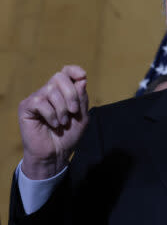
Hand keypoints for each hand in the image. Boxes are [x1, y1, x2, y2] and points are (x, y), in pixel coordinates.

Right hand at [18, 65, 88, 179]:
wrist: (56, 153)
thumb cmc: (69, 135)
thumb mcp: (82, 117)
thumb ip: (82, 99)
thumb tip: (81, 80)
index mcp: (63, 92)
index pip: (66, 72)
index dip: (74, 70)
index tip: (82, 76)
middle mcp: (49, 92)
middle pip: (59, 78)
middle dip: (71, 95)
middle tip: (74, 112)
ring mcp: (36, 98)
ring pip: (51, 90)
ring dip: (62, 109)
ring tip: (63, 123)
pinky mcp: (26, 107)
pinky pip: (40, 102)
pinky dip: (51, 115)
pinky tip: (53, 124)